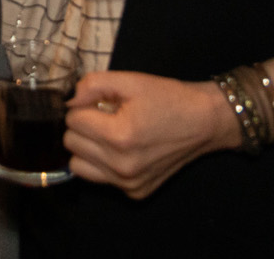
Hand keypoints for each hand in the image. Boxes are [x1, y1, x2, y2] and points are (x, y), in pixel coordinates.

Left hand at [62, 71, 237, 198]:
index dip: (84, 106)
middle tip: (107, 117)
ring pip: (78, 165)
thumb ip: (92, 85)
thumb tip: (69, 101)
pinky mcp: (135, 192)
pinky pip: (99, 178)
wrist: (204, 122)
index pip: (72, 121)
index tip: (102, 103)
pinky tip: (124, 150)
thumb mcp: (130, 80)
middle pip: (71, 144)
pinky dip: (103, 163)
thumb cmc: (167, 98)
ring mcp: (128, 183)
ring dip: (87, 148)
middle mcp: (121, 166)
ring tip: (110, 134)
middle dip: (84, 126)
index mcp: (119, 136)